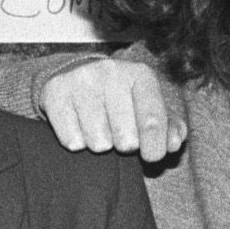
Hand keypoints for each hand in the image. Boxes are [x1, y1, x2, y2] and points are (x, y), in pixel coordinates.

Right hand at [39, 58, 185, 159]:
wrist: (76, 76)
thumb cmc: (121, 100)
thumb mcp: (148, 108)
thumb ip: (169, 128)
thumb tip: (173, 143)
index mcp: (141, 75)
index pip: (153, 121)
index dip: (154, 147)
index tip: (151, 156)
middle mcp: (111, 72)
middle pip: (126, 139)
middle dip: (124, 145)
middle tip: (118, 134)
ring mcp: (81, 80)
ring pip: (99, 143)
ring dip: (100, 145)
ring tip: (98, 129)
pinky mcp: (55, 93)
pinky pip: (72, 141)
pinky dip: (77, 142)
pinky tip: (79, 127)